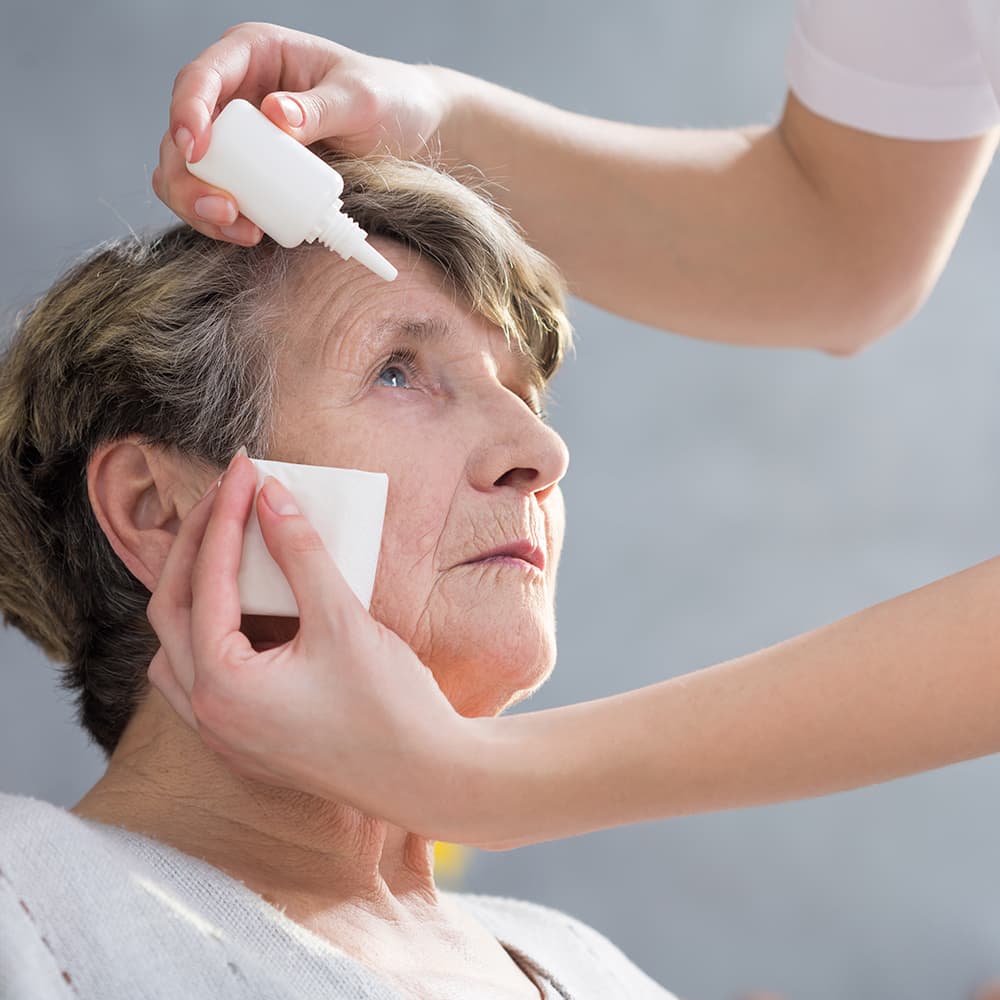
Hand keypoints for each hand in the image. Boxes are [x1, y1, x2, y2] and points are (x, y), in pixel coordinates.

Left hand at [145, 452, 478, 837]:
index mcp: (223, 685)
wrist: (429, 778)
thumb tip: (271, 497)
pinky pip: (199, 678)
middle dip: (197, 545)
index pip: (207, 580)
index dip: (225, 516)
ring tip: (222, 548)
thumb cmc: (391, 708)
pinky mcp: (247, 742)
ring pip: (175, 650)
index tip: (245, 471)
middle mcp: (209, 714)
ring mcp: (224, 734)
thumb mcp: (343, 620)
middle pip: (172, 610)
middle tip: (227, 496)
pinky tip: (239, 612)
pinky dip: (208, 634)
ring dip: (191, 593)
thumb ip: (301, 553)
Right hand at [153, 22, 452, 244]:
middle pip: (182, 132)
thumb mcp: (361, 99)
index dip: (187, 112)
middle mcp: (237, 92)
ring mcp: (240, 136)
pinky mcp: (251, 173)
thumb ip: (321, 107)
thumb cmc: (388, 99)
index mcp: (254, 54)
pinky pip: (218, 196)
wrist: (410, 131)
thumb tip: (275, 115)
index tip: (195, 150)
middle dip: (190, 176)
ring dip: (199, 205)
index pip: (201, 77)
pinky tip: (249, 233)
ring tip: (240, 228)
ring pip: (190, 171)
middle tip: (222, 209)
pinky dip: (221, 220)